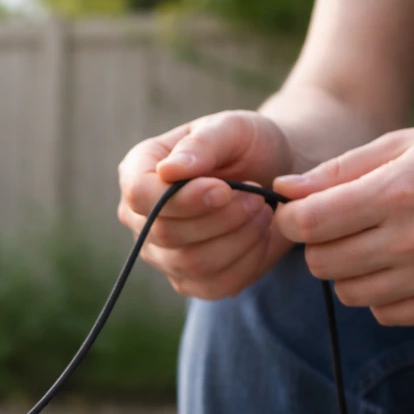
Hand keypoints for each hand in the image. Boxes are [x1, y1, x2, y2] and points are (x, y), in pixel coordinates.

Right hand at [118, 110, 293, 299]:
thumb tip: (169, 171)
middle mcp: (139, 218)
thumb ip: (202, 145)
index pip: (140, 196)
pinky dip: (247, 263)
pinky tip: (259, 237)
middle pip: (166, 234)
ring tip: (263, 212)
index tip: (225, 189)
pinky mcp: (187, 280)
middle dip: (222, 218)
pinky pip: (214, 286)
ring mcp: (159, 254)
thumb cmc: (247, 145)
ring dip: (239, 239)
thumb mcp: (232, 128)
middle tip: (258, 197)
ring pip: (192, 264)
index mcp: (137, 172)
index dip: (183, 199)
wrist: (275, 173)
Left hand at [275, 129, 413, 326]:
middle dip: (320, 244)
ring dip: (351, 271)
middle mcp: (412, 240)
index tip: (302, 209)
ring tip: (380, 241)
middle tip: (345, 223)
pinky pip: (383, 313)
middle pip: (320, 263)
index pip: (306, 224)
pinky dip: (383, 293)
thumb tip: (283, 189)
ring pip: (347, 292)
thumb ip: (339, 171)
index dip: (292, 218)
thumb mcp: (406, 147)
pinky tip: (406, 265)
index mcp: (397, 193)